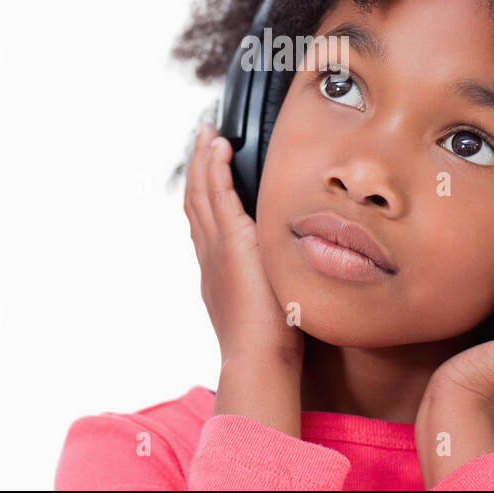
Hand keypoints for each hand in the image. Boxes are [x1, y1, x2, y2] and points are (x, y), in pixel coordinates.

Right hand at [183, 118, 303, 367]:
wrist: (259, 358)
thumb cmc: (274, 342)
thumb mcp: (272, 303)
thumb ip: (279, 280)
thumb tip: (297, 272)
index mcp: (217, 272)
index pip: (205, 223)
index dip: (204, 194)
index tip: (209, 171)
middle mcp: (210, 256)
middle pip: (196, 201)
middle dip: (199, 168)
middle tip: (203, 139)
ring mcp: (216, 248)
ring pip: (201, 193)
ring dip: (204, 160)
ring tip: (208, 134)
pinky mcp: (230, 242)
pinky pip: (216, 195)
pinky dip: (215, 169)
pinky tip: (219, 148)